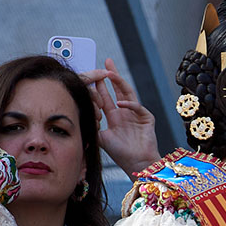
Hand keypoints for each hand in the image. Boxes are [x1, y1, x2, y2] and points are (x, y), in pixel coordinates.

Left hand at [78, 58, 160, 174]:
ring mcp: (136, 114)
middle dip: (112, 75)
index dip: (99, 85)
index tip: (91, 75)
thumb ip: (92, 126)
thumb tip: (79, 115)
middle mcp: (125, 112)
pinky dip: (129, 104)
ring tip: (111, 74)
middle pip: (118, 89)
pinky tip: (120, 104)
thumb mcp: (101, 138)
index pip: (106, 96)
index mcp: (115, 116)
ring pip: (128, 93)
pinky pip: (137, 107)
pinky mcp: (147, 118)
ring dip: (120, 83)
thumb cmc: (120, 154)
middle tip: (106, 61)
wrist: (136, 165)